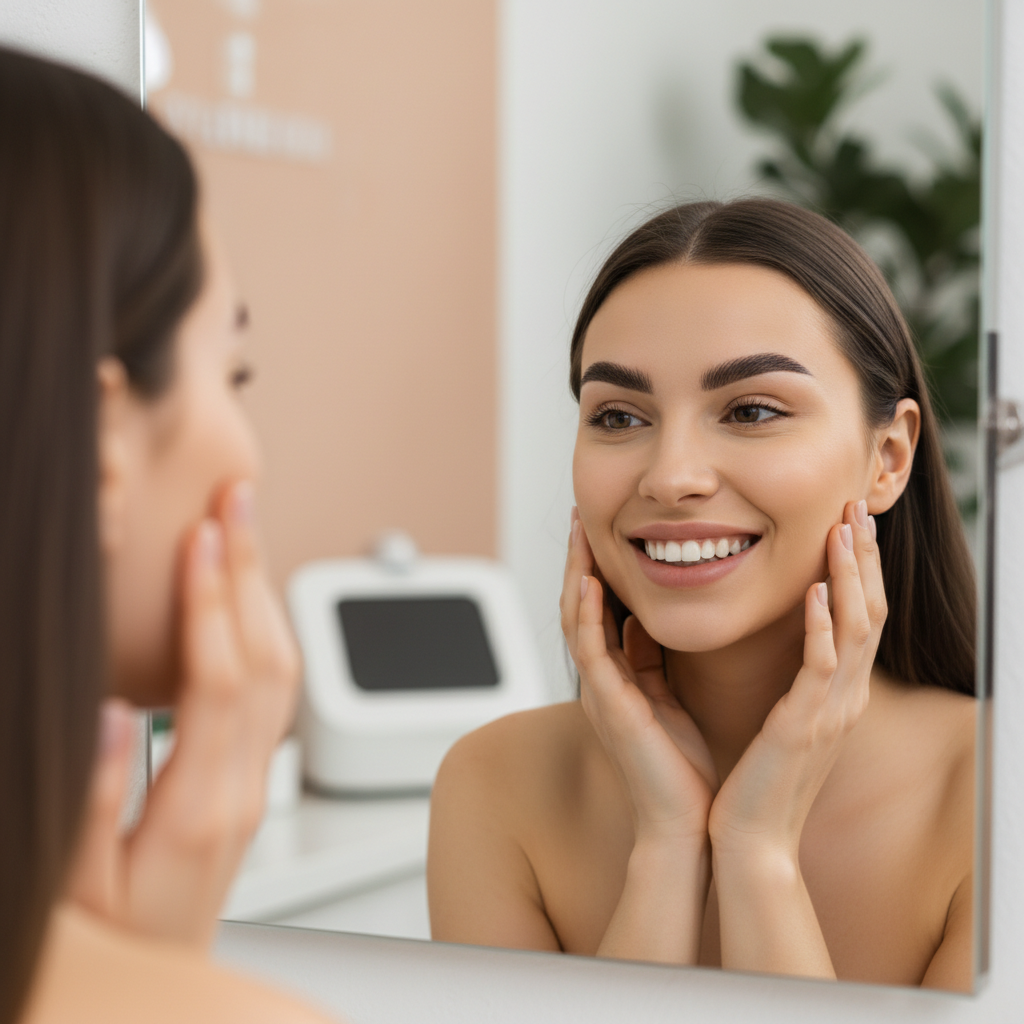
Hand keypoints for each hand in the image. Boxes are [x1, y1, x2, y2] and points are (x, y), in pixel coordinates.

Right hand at [67, 481, 299, 946]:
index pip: (217, 682)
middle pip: (264, 659)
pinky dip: (263, 632)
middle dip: (251, 571)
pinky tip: (245, 600)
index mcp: (199, 809)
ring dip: (263, 593)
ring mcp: (254, 784)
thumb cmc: (114, 943)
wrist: (161, 984)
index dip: (210, 602)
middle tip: (238, 499)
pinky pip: (274, 693)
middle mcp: (241, 789)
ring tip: (244, 528)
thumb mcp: (73, 886)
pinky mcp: (251, 784)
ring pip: (279, 671)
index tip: (201, 537)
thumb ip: (92, 797)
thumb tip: (114, 709)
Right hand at [561, 511, 717, 846]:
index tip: (600, 528)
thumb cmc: (682, 765)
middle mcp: (600, 681)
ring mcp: (600, 692)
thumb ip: (651, 658)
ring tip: (579, 533)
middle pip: (577, 606)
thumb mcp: (666, 696)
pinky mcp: (610, 707)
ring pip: (575, 621)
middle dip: (577, 559)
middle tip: (580, 515)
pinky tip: (590, 582)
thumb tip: (646, 619)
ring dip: (575, 574)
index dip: (594, 567)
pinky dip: (588, 615)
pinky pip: (591, 652)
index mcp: (615, 677)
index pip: (596, 610)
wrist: (685, 821)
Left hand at [708, 500, 884, 860]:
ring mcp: (831, 711)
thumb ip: (795, 679)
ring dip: (851, 576)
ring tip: (844, 530)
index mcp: (836, 692)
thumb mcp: (787, 719)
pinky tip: (818, 592)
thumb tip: (791, 639)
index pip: (859, 616)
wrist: (750, 839)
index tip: (849, 523)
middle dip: (865, 557)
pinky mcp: (804, 726)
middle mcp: (844, 697)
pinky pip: (822, 667)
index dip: (858, 568)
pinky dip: (824, 627)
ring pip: (857, 629)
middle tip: (858, 507)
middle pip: (870, 611)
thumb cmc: (760, 779)